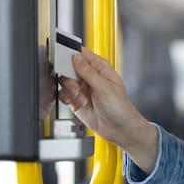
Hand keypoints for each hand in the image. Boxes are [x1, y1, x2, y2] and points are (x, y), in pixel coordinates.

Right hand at [59, 47, 158, 171]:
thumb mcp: (104, 88)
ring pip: (65, 81)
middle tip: (77, 87)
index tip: (66, 62)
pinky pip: (64, 94)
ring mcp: (82, 87)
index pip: (81, 54)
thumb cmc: (120, 108)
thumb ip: (88, 72)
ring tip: (82, 98)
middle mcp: (90, 75)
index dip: (71, 55)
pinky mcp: (76, 99)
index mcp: (100, 67)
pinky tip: (79, 103)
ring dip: (70, 90)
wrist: (119, 129)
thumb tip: (76, 57)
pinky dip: (68, 99)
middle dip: (70, 78)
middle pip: (69, 67)